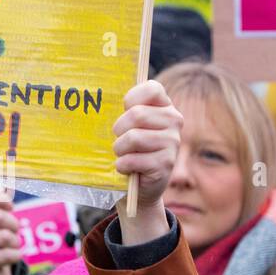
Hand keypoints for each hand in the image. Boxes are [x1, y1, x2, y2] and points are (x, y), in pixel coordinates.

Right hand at [0, 190, 22, 274]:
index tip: (10, 206)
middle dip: (14, 224)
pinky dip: (16, 255)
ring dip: (16, 241)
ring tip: (12, 245)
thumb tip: (8, 185)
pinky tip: (15, 255)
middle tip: (15, 231)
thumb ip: (1, 203)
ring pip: (4, 237)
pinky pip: (4, 255)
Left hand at [113, 81, 182, 242]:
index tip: (124, 111)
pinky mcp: (166, 164)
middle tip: (120, 140)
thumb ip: (125, 110)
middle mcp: (174, 121)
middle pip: (137, 114)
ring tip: (123, 155)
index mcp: (165, 106)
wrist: (141, 185)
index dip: (132, 99)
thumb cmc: (130, 149)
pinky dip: (122, 165)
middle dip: (119, 130)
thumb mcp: (129, 125)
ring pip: (134, 137)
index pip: (152, 88)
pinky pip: (132, 159)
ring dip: (120, 149)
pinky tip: (127, 168)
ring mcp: (173, 142)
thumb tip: (101, 96)